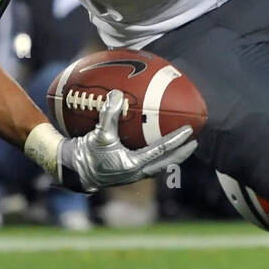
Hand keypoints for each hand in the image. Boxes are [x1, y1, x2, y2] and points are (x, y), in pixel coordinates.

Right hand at [55, 90, 196, 191]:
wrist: (73, 172)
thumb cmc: (86, 154)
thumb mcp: (99, 134)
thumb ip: (109, 115)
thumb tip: (117, 94)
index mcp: (133, 165)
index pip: (161, 151)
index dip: (176, 140)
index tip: (190, 131)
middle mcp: (136, 172)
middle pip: (166, 162)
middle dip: (181, 153)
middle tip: (195, 142)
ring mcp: (132, 174)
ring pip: (158, 165)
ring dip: (171, 156)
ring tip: (181, 146)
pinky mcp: (126, 172)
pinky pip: (148, 164)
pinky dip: (156, 156)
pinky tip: (157, 147)